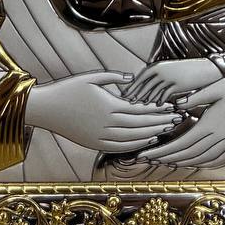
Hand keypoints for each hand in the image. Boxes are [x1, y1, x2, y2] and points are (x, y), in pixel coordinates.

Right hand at [25, 71, 181, 153]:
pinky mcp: (95, 144)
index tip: (172, 107)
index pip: (141, 110)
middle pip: (141, 126)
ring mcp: (101, 137)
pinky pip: (120, 148)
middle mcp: (107, 124)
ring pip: (133, 139)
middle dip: (160, 123)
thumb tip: (133, 78)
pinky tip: (147, 141)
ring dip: (152, 135)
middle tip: (177, 120)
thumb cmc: (69, 89)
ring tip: (166, 130)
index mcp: (109, 106)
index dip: (158, 110)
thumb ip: (115, 77)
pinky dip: (136, 145)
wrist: (46, 109)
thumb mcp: (92, 77)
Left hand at [123, 58, 222, 102]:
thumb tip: (147, 89)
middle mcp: (160, 70)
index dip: (132, 88)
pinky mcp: (176, 84)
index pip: (139, 78)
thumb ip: (158, 77)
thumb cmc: (187, 71)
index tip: (125, 96)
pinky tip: (157, 107)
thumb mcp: (170, 70)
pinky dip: (160, 101)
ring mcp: (168, 77)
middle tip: (128, 104)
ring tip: (141, 107)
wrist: (206, 69)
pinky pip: (164, 95)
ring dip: (146, 100)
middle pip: (143, 85)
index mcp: (157, 66)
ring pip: (152, 91)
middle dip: (135, 95)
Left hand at [138, 68, 224, 169]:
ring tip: (166, 160)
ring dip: (182, 162)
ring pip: (202, 161)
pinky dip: (203, 164)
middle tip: (148, 158)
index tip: (143, 154)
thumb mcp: (220, 86)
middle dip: (166, 158)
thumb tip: (176, 105)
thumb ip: (197, 98)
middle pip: (188, 155)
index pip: (180, 144)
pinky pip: (218, 161)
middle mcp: (221, 139)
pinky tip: (195, 162)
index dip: (160, 152)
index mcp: (212, 124)